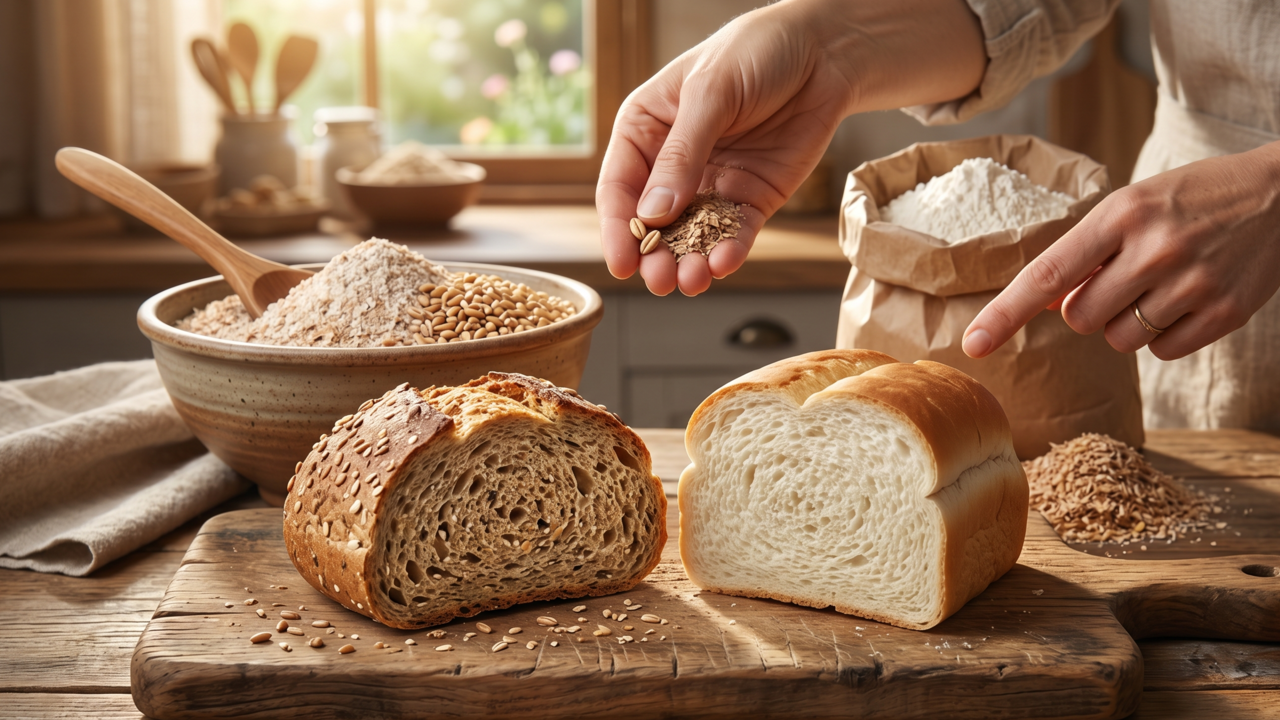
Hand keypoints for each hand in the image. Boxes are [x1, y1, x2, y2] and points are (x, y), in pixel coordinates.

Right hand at [596, 0, 984, 295]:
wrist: (823, 52)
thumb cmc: (755, 52)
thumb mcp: (711, 93)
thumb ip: (682, 153)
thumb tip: (653, 213)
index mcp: (645, 130)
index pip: (620, 186)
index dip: (617, 228)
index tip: (621, 263)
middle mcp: (673, 164)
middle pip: (653, 222)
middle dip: (653, 255)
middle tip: (658, 281)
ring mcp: (712, 184)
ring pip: (692, 236)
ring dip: (689, 261)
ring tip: (691, 282)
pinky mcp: (751, 198)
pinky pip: (735, 232)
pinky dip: (729, 251)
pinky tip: (725, 263)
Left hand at [963, 141, 1279, 359]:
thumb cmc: (1191, 200)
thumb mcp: (1132, 207)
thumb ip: (1085, 253)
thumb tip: (1043, 303)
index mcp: (1121, 214)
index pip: (1047, 273)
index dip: (1005, 313)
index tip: (972, 344)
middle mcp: (1154, 249)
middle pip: (1080, 317)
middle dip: (1089, 307)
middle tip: (1122, 278)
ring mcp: (1192, 283)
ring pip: (1116, 340)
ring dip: (1124, 323)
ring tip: (1158, 286)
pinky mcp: (1224, 313)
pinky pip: (1161, 351)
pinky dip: (1163, 335)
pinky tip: (1185, 301)